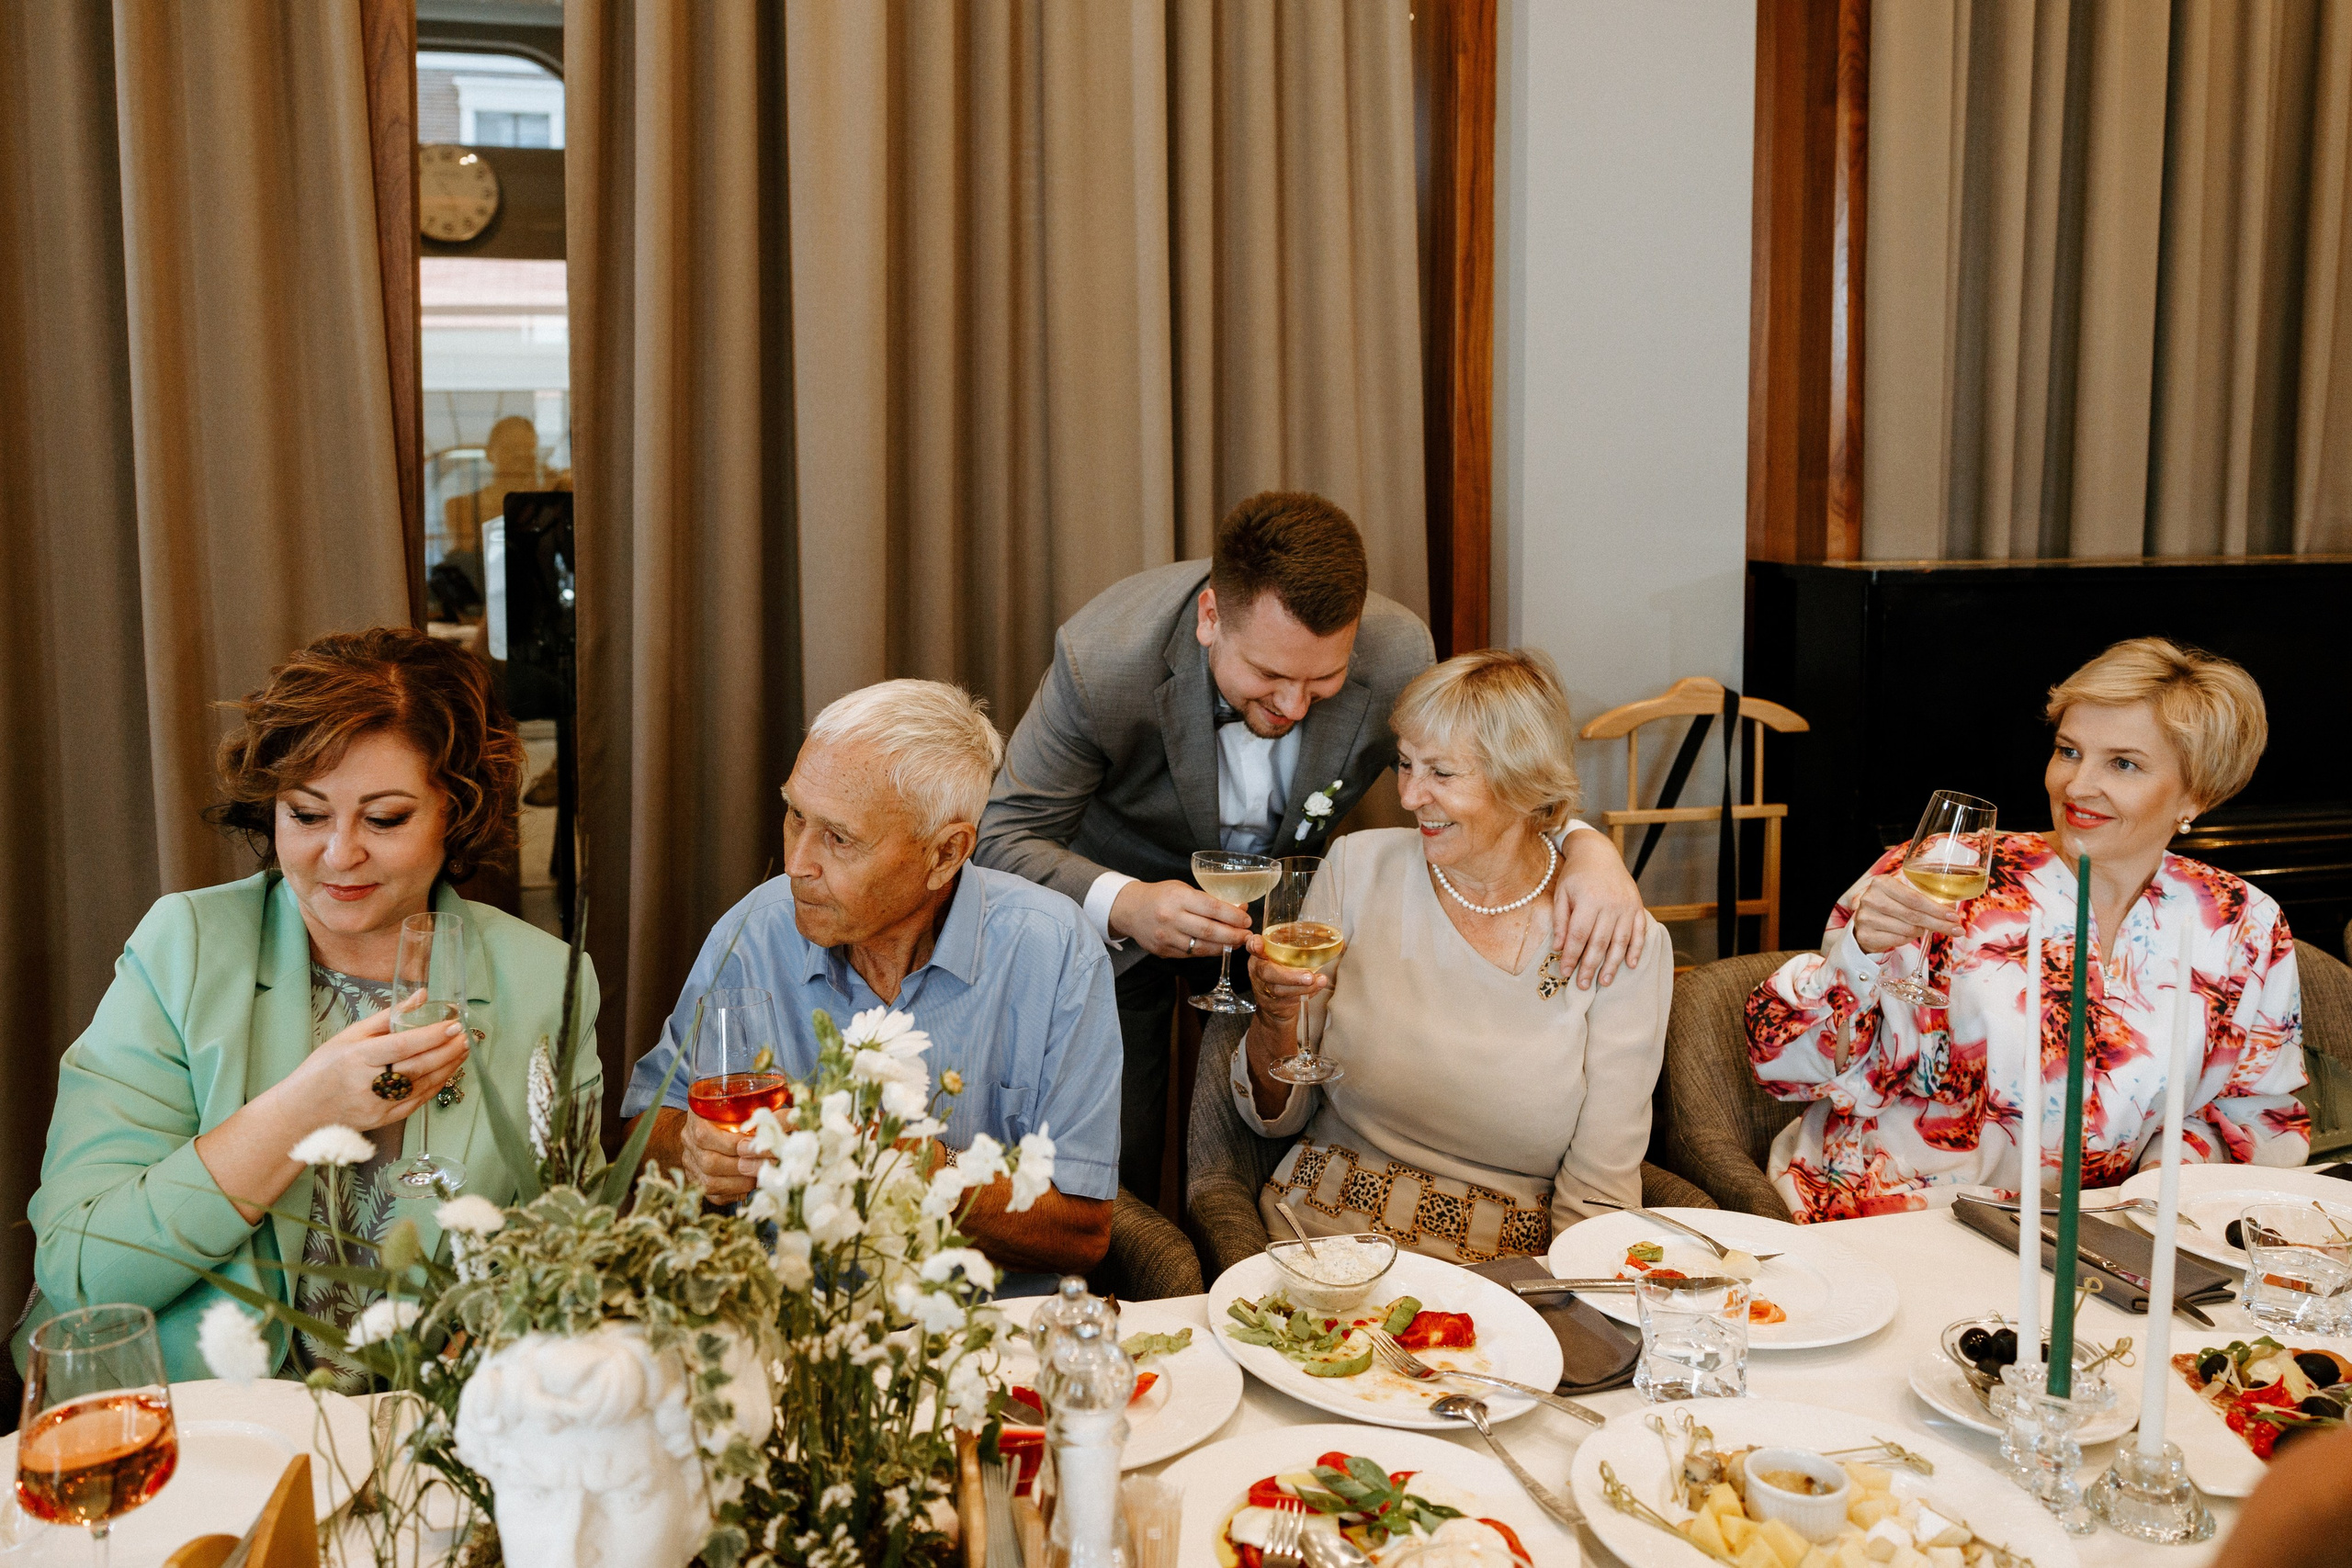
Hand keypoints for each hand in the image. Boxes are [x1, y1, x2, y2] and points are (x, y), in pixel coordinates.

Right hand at [263, 994, 469, 1135]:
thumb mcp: (348, 1036)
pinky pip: (417, 1102)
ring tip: (463, 1050)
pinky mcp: (383, 1120)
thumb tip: (421, 996)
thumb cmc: (322, 1069)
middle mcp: (367, 1083)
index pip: (402, 1046)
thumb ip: (387, 1018)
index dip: (431, 1036)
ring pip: (421, 1085)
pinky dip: (435, 1086)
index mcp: (356, 1058)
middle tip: (466, 1036)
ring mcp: (377, 1105)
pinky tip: (448, 1071)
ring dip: (447, 1067)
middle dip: (446, 1051)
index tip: (453, 1025)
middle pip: (416, 1066)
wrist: (301, 1112)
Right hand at [670, 1109, 768, 1202]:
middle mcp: (688, 1141)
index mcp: (696, 1117)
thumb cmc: (730, 1109)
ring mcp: (690, 1163)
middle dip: (743, 1167)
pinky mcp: (696, 1179)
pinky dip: (734, 1193)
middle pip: (710, 1162)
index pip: (706, 1136)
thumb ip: (764, 1111)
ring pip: (710, 1182)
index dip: (734, 1144)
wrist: (705, 1121)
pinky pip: (713, 1195)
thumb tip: (795, 1116)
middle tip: (767, 1166)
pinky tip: (750, 1186)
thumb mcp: (742, 1102)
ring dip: (740, 1183)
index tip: (760, 1146)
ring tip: (761, 1177)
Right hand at [1110, 877, 1254, 959]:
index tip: (1247, 920)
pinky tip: (1218, 947)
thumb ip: (1209, 899)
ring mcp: (1166, 937)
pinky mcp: (1163, 951)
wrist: (1130, 909)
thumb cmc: (1161, 896)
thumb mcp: (1183, 889)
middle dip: (1233, 935)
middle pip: (1209, 931)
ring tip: (1236, 943)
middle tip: (1247, 936)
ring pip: (1201, 947)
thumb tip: (1240, 908)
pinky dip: (1208, 952)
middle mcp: (1171, 918)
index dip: (1233, 916)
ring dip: (1223, 947)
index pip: (1212, 908)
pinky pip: (1191, 954)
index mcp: (1178, 897)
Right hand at [1242, 936, 1325, 1030]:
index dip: (1254, 945)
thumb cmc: (1281, 974)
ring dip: (1302, 987)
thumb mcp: (1282, 958)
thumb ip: (1292, 947)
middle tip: (1309, 976)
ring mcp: (1263, 990)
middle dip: (1289, 975)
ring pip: (1279, 990)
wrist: (1275, 1005)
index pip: (1252, 947)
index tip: (1258, 945)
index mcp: (1259, 956)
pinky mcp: (1272, 1005)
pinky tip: (1316, 987)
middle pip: (1267, 973)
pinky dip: (1305, 994)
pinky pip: (1288, 1002)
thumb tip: (1324, 935)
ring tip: (1319, 981)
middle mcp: (1258, 972)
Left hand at [1550, 829, 1646, 987]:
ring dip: (1613, 964)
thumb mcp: (1562, 893)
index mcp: (1589, 900)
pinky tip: (1630, 965)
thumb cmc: (1576, 875)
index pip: (1579, 935)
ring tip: (1604, 982)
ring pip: (1621, 941)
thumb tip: (1559, 948)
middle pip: (1599, 942)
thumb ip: (1561, 921)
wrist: (1599, 853)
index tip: (1565, 971)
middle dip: (1590, 966)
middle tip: (1583, 985)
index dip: (1572, 956)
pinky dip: (1636, 949)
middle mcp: (1610, 904)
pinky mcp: (1637, 906)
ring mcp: (1626, 906)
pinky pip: (1639, 931)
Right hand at [1847, 872, 1962, 953]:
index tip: (1954, 916)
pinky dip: (1908, 939)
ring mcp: (1865, 917)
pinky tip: (1910, 935)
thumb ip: (1923, 899)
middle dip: (1938, 923)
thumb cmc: (1890, 907)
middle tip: (1956, 929)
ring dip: (1922, 931)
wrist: (1864, 923)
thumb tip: (1951, 908)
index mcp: (1882, 883)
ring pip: (1907, 929)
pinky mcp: (1865, 935)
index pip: (1914, 898)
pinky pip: (1898, 940)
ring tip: (1925, 929)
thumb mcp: (1902, 896)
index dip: (1936, 909)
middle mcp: (1871, 898)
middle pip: (1913, 915)